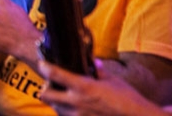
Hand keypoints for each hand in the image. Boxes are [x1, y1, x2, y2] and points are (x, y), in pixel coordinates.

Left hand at [38, 59, 167, 115]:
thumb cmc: (129, 100)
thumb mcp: (114, 82)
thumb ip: (100, 71)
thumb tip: (94, 61)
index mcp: (84, 87)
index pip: (55, 74)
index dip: (44, 67)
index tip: (43, 63)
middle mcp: (76, 103)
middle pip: (45, 95)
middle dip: (46, 88)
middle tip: (52, 85)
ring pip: (55, 108)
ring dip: (56, 102)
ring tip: (66, 97)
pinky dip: (67, 113)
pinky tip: (76, 109)